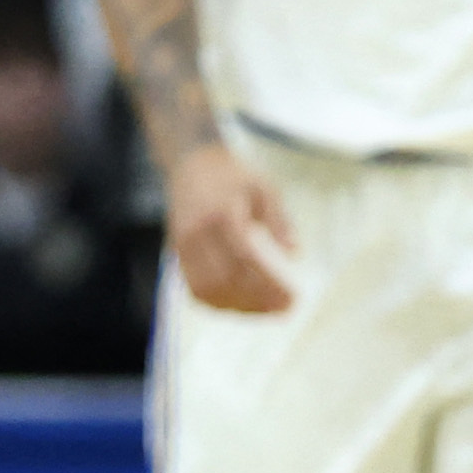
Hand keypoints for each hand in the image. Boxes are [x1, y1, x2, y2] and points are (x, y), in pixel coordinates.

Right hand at [165, 143, 296, 313]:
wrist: (191, 162)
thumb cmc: (233, 175)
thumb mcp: (264, 188)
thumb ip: (280, 221)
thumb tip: (295, 254)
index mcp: (221, 214)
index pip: (244, 258)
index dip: (269, 284)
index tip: (294, 297)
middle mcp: (197, 232)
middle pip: (225, 279)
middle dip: (258, 301)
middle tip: (286, 308)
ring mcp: (183, 244)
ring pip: (207, 289)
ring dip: (239, 307)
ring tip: (267, 310)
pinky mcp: (178, 253)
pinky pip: (194, 288)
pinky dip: (218, 303)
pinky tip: (242, 305)